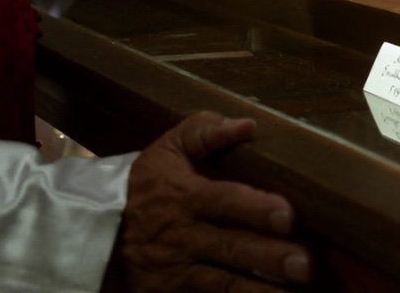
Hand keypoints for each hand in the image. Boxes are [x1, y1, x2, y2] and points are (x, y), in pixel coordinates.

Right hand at [104, 111, 311, 291]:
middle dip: (268, 258)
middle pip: (231, 249)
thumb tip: (248, 124)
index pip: (225, 202)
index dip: (256, 209)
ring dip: (259, 290)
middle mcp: (184, 238)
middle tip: (304, 265)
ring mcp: (178, 273)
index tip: (288, 216)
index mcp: (187, 197)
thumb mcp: (167, 150)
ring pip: (223, 285)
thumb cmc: (143, 186)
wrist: (95, 232)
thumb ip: (205, 132)